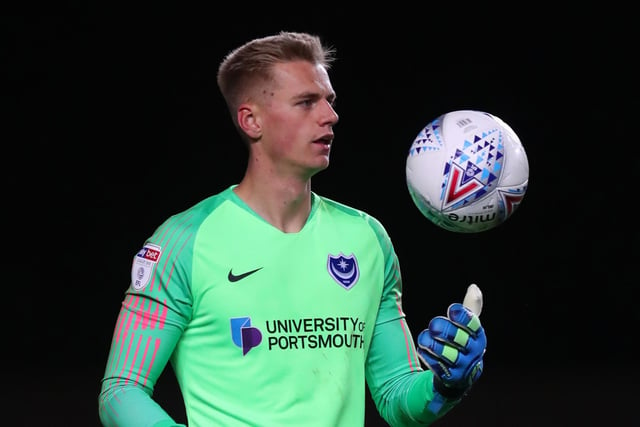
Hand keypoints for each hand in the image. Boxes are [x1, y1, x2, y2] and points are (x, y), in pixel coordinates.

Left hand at [417, 284, 486, 398]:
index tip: (451, 310)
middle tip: (433, 325)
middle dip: (443, 328)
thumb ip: (470, 308)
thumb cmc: (462, 343)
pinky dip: (427, 356)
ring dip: (432, 343)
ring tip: (424, 338)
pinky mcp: (451, 377)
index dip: (462, 315)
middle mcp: (474, 351)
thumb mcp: (468, 327)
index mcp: (478, 335)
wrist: (461, 375)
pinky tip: (422, 350)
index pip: (473, 323)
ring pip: (447, 353)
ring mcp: (463, 366)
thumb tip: (474, 287)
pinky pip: (437, 366)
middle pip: (458, 337)